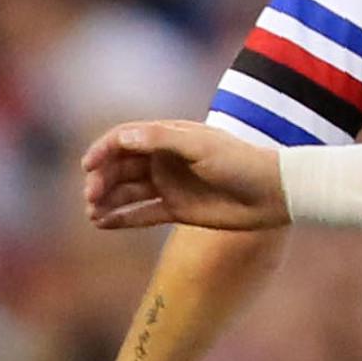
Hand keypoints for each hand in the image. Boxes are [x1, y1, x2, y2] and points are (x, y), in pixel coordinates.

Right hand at [85, 121, 287, 231]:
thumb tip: (125, 137)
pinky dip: (121, 218)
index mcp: (169, 137)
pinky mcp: (177, 210)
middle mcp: (165, 159)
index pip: (124, 139)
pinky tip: (102, 224)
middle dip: (102, 179)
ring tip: (92, 213)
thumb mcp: (202, 146)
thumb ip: (163, 139)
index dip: (102, 150)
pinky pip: (142, 214)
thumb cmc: (241, 162)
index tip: (88, 166)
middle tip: (92, 196)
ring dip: (107, 200)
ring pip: (127, 191)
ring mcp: (170, 185)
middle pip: (121, 167)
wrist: (273, 194)